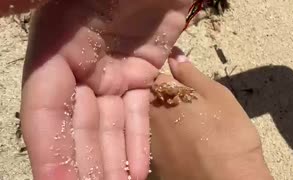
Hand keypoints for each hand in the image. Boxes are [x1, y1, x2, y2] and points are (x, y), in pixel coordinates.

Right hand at [20, 0, 191, 178]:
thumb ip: (23, 0)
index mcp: (56, 49)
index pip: (46, 111)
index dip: (51, 150)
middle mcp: (81, 68)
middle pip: (78, 128)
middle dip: (84, 166)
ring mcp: (113, 74)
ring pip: (109, 127)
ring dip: (111, 163)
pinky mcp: (142, 74)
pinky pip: (138, 114)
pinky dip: (137, 143)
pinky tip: (137, 171)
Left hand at [149, 47, 272, 179]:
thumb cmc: (228, 132)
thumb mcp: (216, 95)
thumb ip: (191, 75)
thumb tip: (175, 56)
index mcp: (161, 95)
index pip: (152, 76)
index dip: (163, 75)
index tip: (174, 80)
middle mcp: (147, 117)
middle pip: (147, 99)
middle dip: (160, 97)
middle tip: (183, 104)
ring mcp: (148, 142)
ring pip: (150, 122)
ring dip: (161, 120)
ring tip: (185, 126)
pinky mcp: (154, 164)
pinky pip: (155, 144)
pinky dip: (165, 140)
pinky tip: (182, 145)